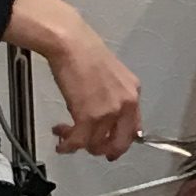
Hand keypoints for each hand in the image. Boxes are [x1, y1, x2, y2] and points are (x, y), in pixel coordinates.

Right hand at [13, 0, 140, 159]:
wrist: (71, 44)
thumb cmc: (85, 53)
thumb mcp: (112, 76)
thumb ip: (114, 97)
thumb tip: (106, 116)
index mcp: (132, 94)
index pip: (134, 129)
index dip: (120, 144)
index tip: (111, 150)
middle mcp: (125, 104)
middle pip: (119, 143)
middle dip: (101, 149)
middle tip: (87, 148)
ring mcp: (109, 112)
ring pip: (95, 144)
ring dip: (79, 144)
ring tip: (65, 136)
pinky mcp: (89, 116)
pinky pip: (79, 141)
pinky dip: (68, 146)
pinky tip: (62, 143)